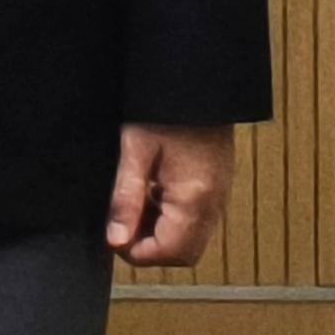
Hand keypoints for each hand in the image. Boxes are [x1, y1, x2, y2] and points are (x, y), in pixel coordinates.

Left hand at [107, 122, 233, 267]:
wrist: (198, 81)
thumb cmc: (164, 109)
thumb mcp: (135, 150)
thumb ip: (126, 197)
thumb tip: (116, 240)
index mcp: (195, 198)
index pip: (170, 252)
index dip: (138, 252)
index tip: (115, 236)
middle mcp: (214, 205)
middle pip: (184, 253)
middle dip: (151, 248)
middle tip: (123, 223)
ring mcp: (219, 197)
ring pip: (191, 239)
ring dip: (161, 233)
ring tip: (136, 202)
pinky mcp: (217, 187)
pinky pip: (197, 220)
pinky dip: (173, 219)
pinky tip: (153, 192)